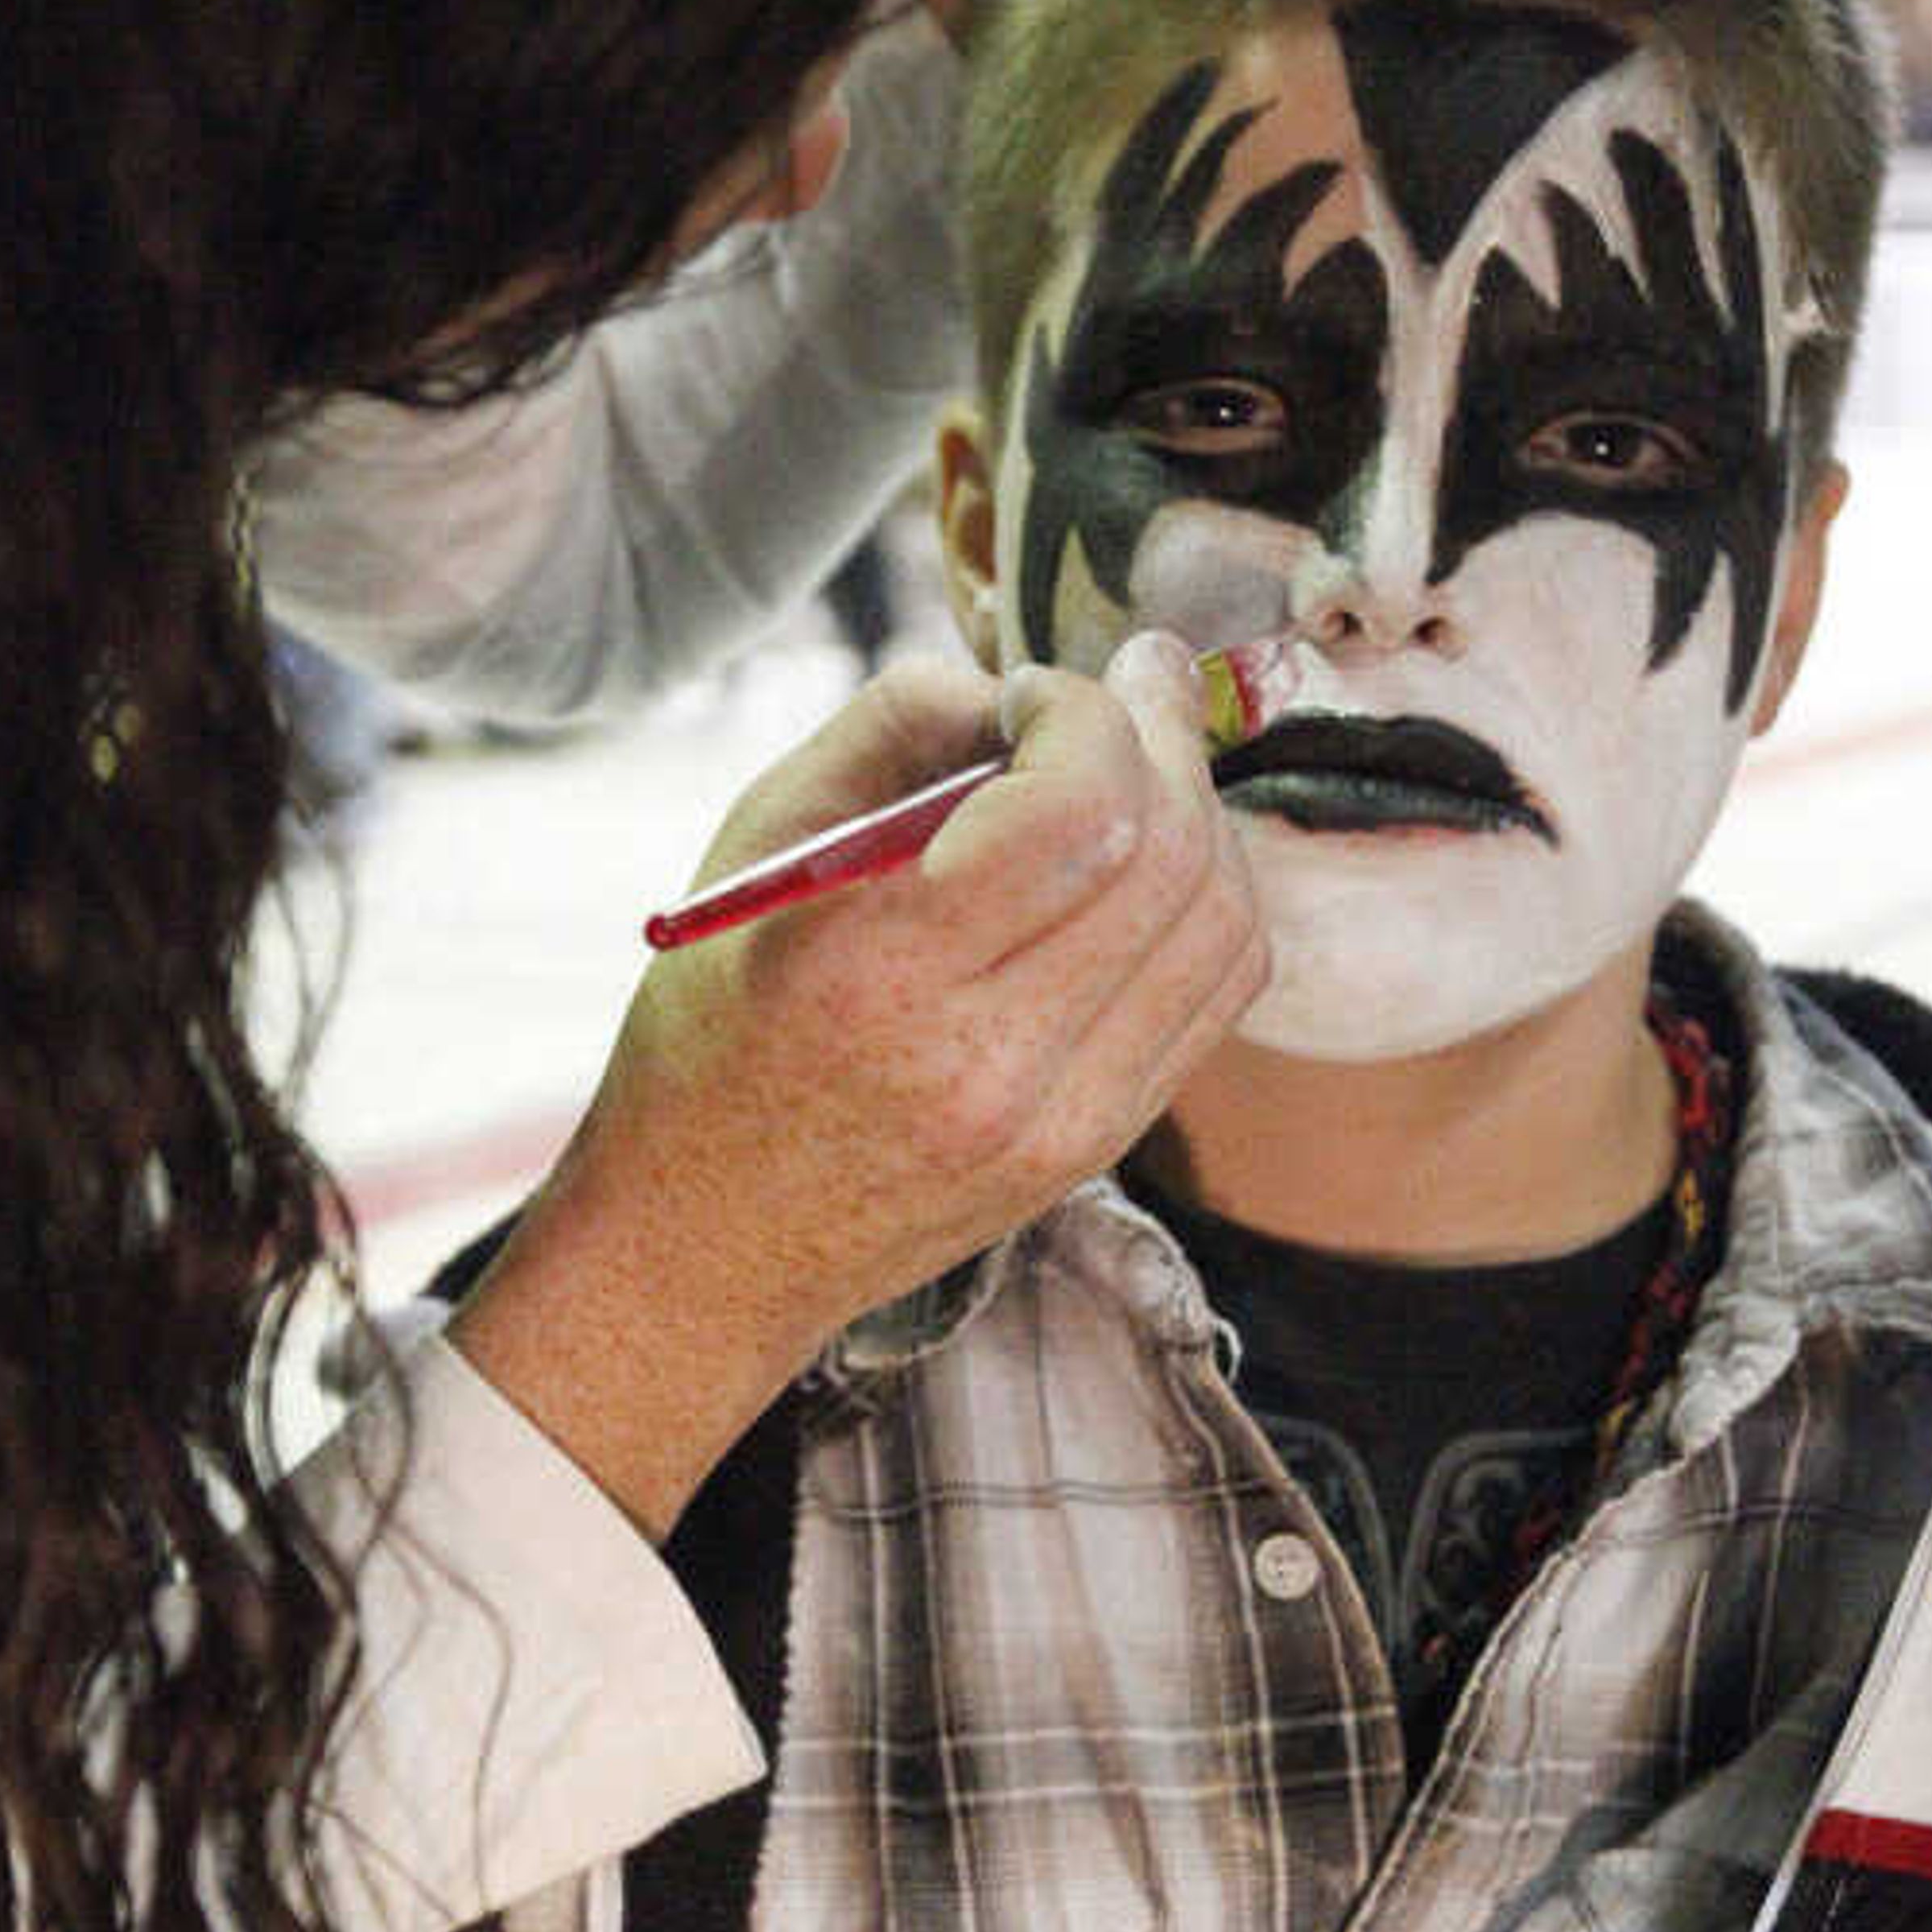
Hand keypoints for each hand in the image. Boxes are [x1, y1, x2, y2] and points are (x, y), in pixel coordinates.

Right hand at [450, 638, 1265, 1537]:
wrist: (710, 1249)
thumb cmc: (710, 1036)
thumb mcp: (753, 853)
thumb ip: (885, 731)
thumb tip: (1013, 688)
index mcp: (881, 973)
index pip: (1080, 806)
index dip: (1085, 711)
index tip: (1033, 690)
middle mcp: (988, 1061)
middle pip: (1171, 853)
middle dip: (1162, 736)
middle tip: (1129, 682)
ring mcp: (1061, 1121)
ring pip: (1221, 922)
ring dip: (1203, 814)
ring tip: (1147, 763)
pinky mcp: (1099, 1148)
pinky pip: (1216, 996)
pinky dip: (1209, 902)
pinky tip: (1157, 860)